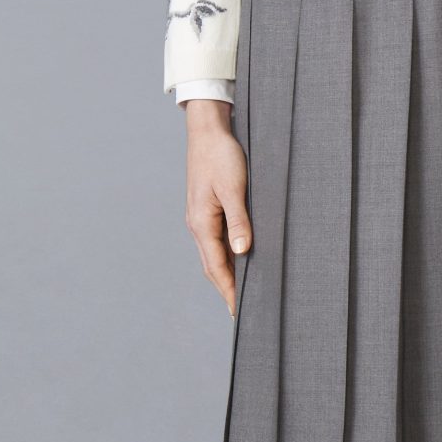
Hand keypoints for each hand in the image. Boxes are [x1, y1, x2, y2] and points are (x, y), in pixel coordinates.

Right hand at [184, 99, 250, 314]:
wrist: (208, 131)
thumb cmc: (222, 156)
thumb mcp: (234, 188)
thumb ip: (239, 221)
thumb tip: (243, 252)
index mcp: (202, 223)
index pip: (216, 267)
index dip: (228, 290)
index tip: (238, 311)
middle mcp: (198, 224)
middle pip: (212, 266)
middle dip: (226, 288)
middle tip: (241, 310)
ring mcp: (201, 217)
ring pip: (213, 254)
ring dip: (226, 273)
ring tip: (243, 291)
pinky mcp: (207, 209)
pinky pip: (216, 240)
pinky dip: (227, 255)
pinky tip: (240, 259)